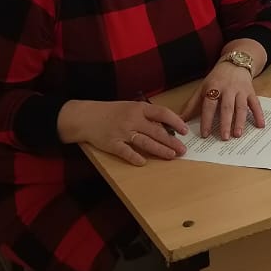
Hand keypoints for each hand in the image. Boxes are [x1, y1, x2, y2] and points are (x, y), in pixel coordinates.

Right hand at [56, 99, 186, 165]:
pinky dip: (135, 157)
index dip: (175, 122)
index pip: (162, 113)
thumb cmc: (111, 112)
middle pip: (156, 131)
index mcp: (139, 108)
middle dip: (172, 141)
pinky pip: (126, 152)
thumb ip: (146, 116)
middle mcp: (132, 119)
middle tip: (183, 150)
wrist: (86, 116)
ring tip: (171, 156)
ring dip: (160, 150)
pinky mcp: (112, 143)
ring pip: (145, 142)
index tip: (185, 130)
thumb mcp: (130, 107)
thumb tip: (166, 126)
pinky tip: (143, 162)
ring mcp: (122, 132)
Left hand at [181, 62, 264, 140]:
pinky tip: (260, 125)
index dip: (207, 119)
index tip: (205, 134)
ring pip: (241, 106)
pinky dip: (259, 114)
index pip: (209, 105)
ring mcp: (241, 90)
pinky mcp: (251, 91)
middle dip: (225, 122)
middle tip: (224, 137)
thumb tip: (180, 119)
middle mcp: (228, 88)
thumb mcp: (202, 87)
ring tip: (238, 134)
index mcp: (213, 87)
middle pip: (226, 107)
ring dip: (240, 121)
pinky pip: (255, 103)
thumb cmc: (217, 78)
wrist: (236, 62)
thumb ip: (192, 104)